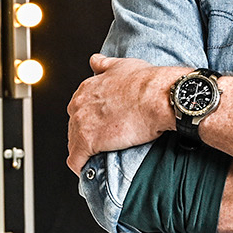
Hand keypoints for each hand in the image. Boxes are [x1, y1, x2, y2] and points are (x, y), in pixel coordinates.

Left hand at [66, 55, 191, 172]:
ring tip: (99, 161)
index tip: (101, 128)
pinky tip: (89, 172)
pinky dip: (81, 168)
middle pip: (74, 127)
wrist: (159, 97)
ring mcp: (81, 123)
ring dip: (84, 153)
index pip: (79, 109)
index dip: (90, 120)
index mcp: (86, 88)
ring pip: (73, 144)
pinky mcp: (87, 142)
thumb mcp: (122, 65)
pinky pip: (76, 161)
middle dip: (86, 136)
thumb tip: (95, 61)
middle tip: (104, 145)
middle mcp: (79, 104)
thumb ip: (105, 64)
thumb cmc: (147, 82)